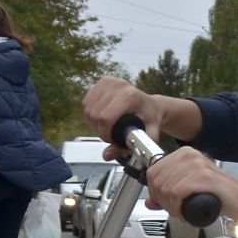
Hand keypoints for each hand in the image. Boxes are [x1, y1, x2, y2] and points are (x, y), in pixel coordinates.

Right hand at [81, 78, 202, 155]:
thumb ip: (128, 147)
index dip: (105, 133)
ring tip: (109, 126)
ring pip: (88, 109)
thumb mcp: (147, 136)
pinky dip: (91, 114)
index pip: (105, 117)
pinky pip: (86, 103)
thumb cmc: (150, 120)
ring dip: (94, 123)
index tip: (112, 140)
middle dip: (100, 130)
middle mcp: (118, 85)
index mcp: (130, 96)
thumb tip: (107, 155)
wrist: (151, 106)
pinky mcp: (101, 82)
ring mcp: (108, 81)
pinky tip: (103, 116)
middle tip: (111, 134)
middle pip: (94, 114)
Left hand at [137, 147, 237, 220]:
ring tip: (181, 212)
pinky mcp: (203, 177)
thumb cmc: (221, 193)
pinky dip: (176, 207)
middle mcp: (189, 156)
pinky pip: (177, 193)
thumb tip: (150, 201)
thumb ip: (169, 193)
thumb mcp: (189, 190)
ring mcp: (196, 165)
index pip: (153, 171)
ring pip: (166, 188)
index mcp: (184, 154)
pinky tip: (184, 213)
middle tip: (173, 209)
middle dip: (162, 201)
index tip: (163, 202)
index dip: (154, 191)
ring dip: (170, 206)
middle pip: (157, 181)